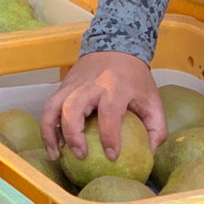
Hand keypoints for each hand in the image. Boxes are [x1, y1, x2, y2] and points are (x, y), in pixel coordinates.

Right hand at [40, 51, 166, 160]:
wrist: (116, 47)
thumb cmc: (135, 79)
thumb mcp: (153, 99)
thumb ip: (157, 127)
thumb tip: (149, 154)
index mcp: (115, 86)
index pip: (109, 112)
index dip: (109, 136)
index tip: (112, 156)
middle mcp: (90, 84)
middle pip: (73, 107)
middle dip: (74, 134)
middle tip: (81, 155)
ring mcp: (73, 84)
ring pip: (53, 107)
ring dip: (51, 132)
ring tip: (57, 155)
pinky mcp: (63, 86)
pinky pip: (49, 107)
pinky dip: (47, 128)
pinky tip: (53, 146)